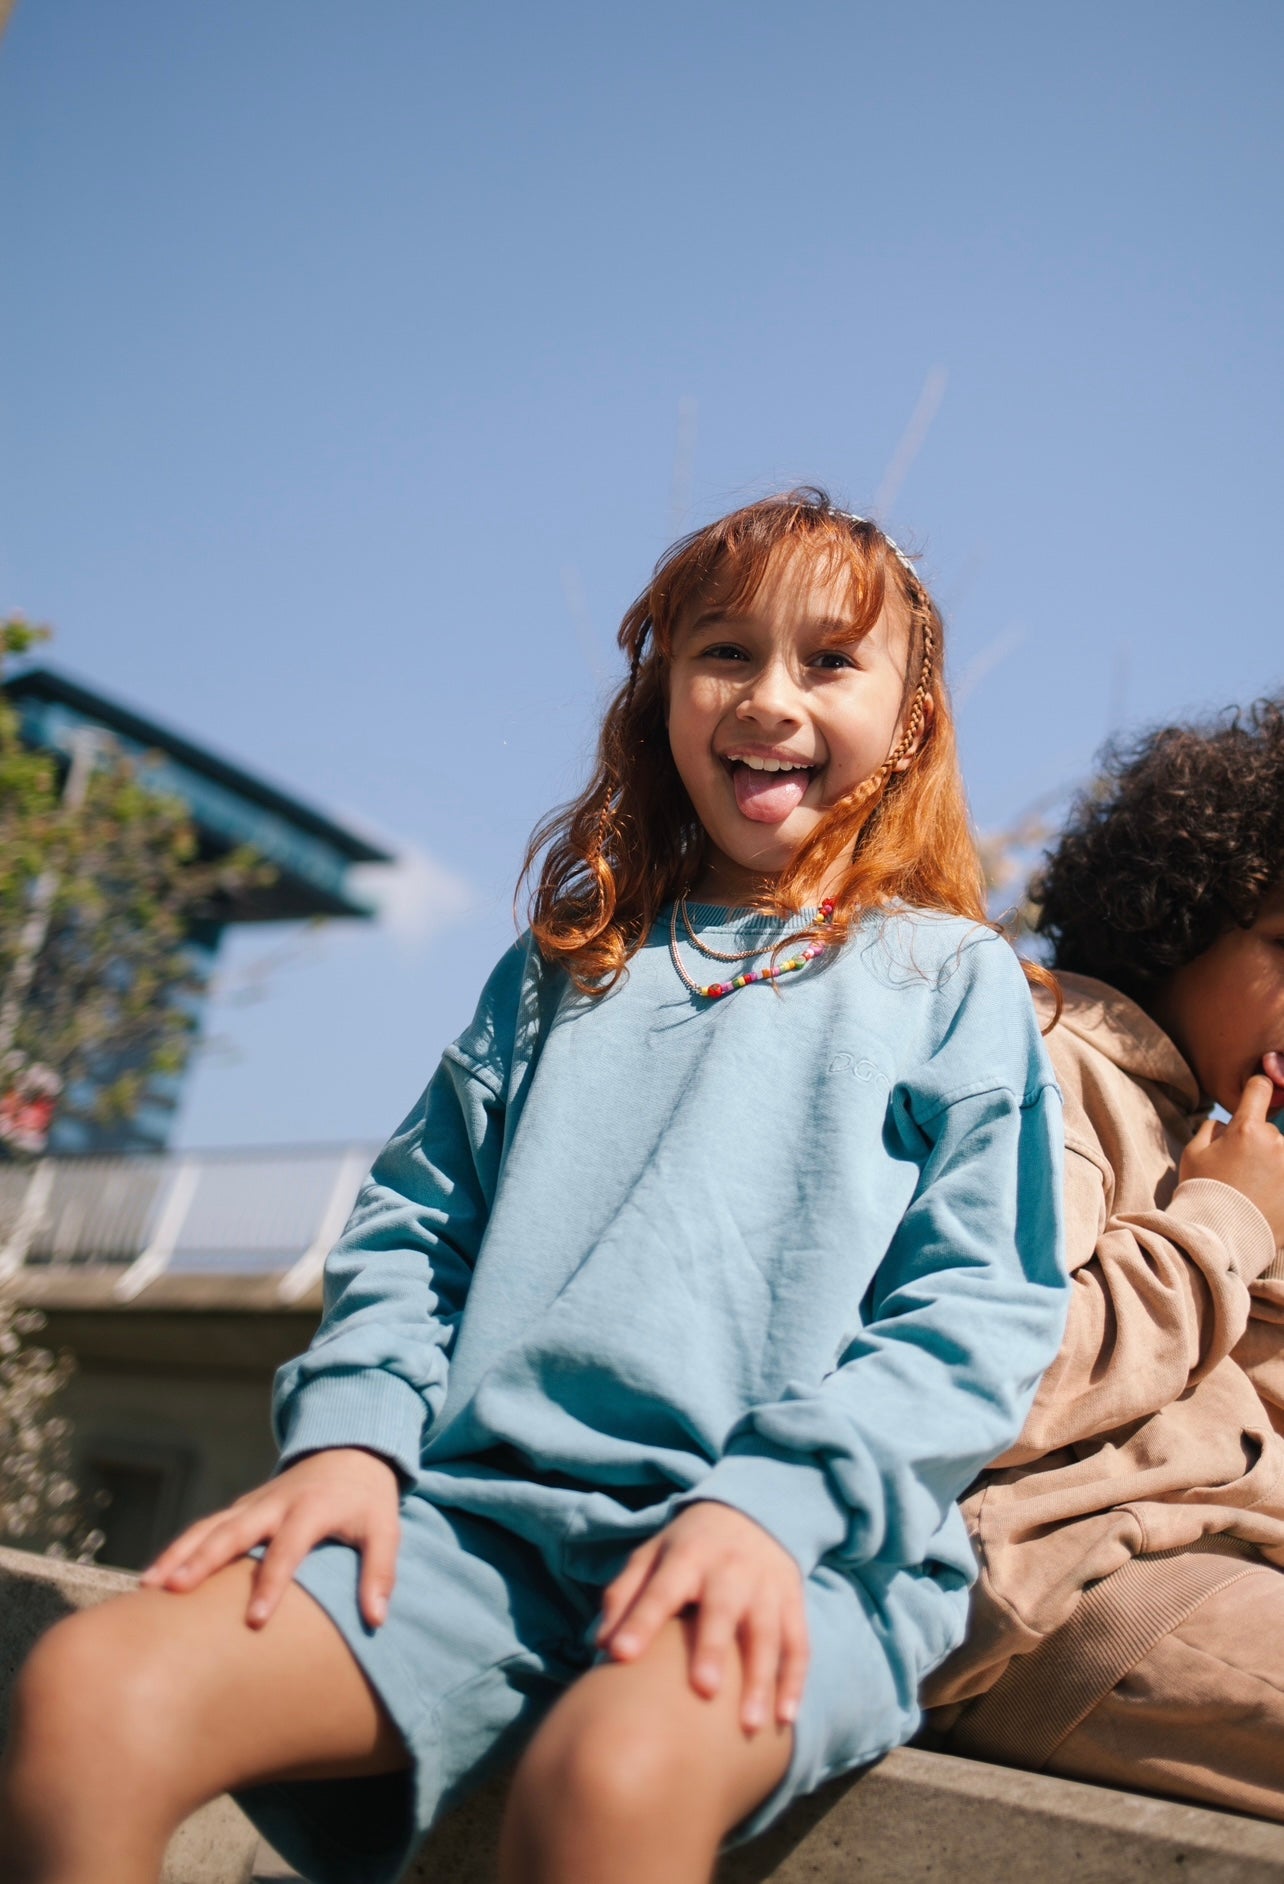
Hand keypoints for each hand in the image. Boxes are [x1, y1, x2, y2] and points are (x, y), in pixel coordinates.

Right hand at [140, 1446, 400, 1630]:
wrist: (350, 1450)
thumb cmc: (367, 1499)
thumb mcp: (386, 1528)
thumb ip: (381, 1571)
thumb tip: (377, 1620)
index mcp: (312, 1507)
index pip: (289, 1547)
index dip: (272, 1582)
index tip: (254, 1620)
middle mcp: (276, 1502)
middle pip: (233, 1530)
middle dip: (203, 1560)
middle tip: (174, 1591)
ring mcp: (254, 1502)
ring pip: (209, 1526)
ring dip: (178, 1553)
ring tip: (148, 1587)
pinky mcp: (242, 1507)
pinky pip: (205, 1527)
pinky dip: (178, 1548)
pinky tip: (154, 1579)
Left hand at [595, 1501, 807, 1733]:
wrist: (752, 1512)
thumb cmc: (688, 1549)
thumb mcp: (651, 1556)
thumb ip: (624, 1595)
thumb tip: (601, 1645)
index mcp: (686, 1557)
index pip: (661, 1590)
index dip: (641, 1621)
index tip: (621, 1656)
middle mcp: (729, 1569)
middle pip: (722, 1610)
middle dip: (714, 1649)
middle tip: (704, 1691)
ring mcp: (766, 1586)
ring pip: (766, 1634)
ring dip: (761, 1680)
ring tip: (749, 1727)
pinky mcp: (792, 1602)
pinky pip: (798, 1644)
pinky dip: (795, 1681)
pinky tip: (785, 1719)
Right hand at [1182, 1074, 1283, 1248]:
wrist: (1220, 1237)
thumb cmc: (1202, 1192)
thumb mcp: (1193, 1154)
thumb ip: (1211, 1129)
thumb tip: (1225, 1122)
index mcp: (1246, 1129)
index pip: (1260, 1088)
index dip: (1256, 1089)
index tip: (1255, 1096)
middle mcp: (1275, 1142)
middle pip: (1268, 1129)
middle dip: (1256, 1142)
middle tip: (1238, 1169)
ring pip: (1280, 1153)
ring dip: (1270, 1164)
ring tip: (1253, 1190)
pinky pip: (1282, 1173)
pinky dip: (1276, 1182)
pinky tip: (1264, 1197)